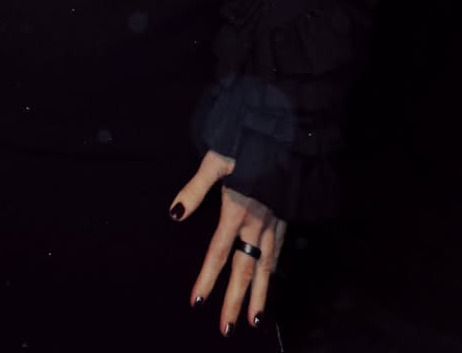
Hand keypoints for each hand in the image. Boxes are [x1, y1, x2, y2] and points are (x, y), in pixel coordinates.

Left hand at [169, 150, 286, 334]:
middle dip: (236, 301)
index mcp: (237, 209)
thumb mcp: (215, 160)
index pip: (219, 252)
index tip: (197, 303)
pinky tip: (269, 279)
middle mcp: (257, 222)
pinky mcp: (286, 216)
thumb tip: (174, 214)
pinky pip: (279, 250)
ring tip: (254, 320)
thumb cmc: (246, 141)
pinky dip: (273, 270)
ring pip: (267, 266)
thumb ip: (195, 189)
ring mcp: (275, 221)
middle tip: (227, 330)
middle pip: (244, 269)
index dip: (207, 278)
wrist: (287, 131)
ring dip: (259, 294)